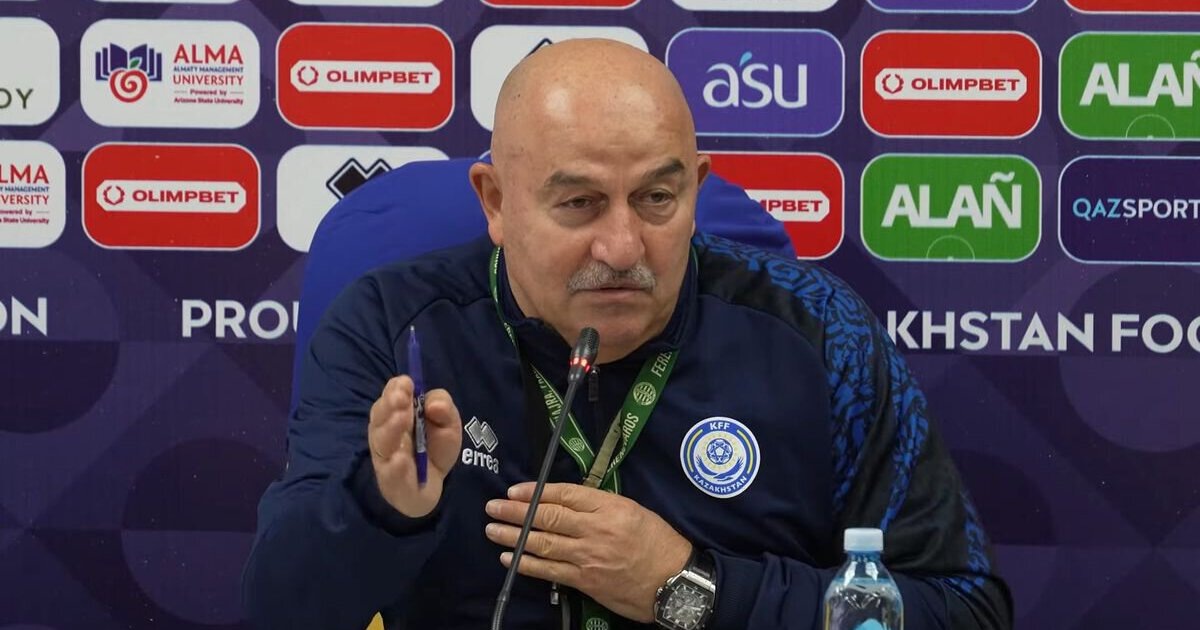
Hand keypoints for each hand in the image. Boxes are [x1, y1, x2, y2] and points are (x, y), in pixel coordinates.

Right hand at [368, 376, 461, 517]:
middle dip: (390, 404)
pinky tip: (400, 458)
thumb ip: (444, 408)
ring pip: (381, 441)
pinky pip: (389, 472)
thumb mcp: (448, 423)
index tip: (407, 383)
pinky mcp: (391, 481)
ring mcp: (386, 456)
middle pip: (380, 415)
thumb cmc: (436, 447)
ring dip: (390, 429)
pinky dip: (394, 466)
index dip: (396, 388)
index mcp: (397, 413)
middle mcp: (386, 432)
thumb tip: (434, 405)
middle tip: (402, 399)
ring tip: (402, 419)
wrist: (436, 485)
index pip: (391, 395)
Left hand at [484, 482, 692, 622]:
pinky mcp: (585, 581)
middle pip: (547, 517)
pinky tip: (509, 558)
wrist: (674, 581)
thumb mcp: (633, 510)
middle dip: (515, 511)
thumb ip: (600, 505)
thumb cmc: (657, 542)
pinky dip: (526, 563)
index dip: (535, 492)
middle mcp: (595, 529)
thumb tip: (566, 501)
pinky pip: (549, 570)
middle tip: (492, 507)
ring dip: (513, 536)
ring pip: (542, 543)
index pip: (564, 494)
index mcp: (609, 506)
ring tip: (493, 529)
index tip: (514, 490)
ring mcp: (588, 557)